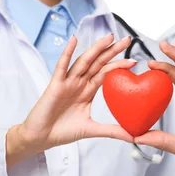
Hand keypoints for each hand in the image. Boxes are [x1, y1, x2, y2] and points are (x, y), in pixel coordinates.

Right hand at [7, 34, 135, 165]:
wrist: (41, 138)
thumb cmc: (62, 131)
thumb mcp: (92, 130)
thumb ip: (112, 131)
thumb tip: (133, 137)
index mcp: (87, 91)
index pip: (106, 73)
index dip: (119, 66)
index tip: (134, 62)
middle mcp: (78, 83)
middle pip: (98, 63)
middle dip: (112, 51)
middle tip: (127, 39)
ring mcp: (67, 82)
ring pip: (84, 61)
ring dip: (96, 48)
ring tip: (109, 37)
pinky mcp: (55, 85)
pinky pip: (62, 66)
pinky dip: (67, 53)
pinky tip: (74, 40)